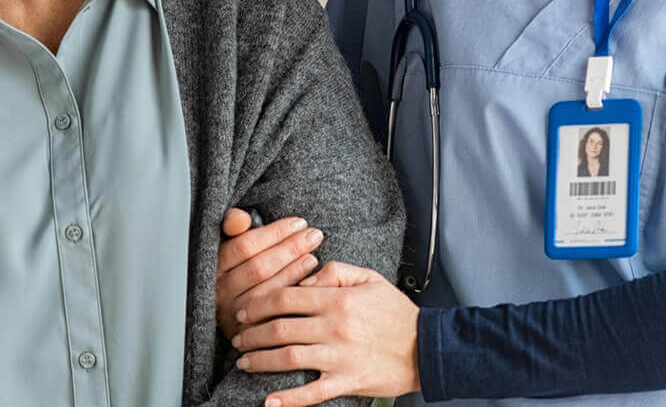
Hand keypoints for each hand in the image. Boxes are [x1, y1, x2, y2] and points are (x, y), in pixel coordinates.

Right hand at [216, 209, 323, 341]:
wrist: (236, 314)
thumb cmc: (240, 268)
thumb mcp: (233, 244)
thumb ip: (232, 225)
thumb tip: (240, 218)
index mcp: (215, 266)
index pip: (244, 246)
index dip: (274, 233)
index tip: (299, 223)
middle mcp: (220, 292)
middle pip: (257, 268)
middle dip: (290, 248)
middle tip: (314, 235)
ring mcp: (233, 314)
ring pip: (266, 291)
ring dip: (293, 271)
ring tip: (313, 256)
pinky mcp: (247, 333)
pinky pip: (273, 313)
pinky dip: (292, 294)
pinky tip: (309, 281)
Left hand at [231, 261, 419, 406]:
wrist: (428, 348)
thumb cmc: (397, 313)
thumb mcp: (370, 278)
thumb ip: (335, 271)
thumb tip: (303, 280)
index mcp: (338, 299)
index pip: (286, 297)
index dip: (258, 303)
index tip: (244, 310)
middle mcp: (335, 327)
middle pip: (279, 328)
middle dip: (251, 333)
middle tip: (237, 338)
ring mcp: (340, 357)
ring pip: (287, 358)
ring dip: (260, 360)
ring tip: (244, 361)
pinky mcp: (347, 381)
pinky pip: (311, 393)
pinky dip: (287, 399)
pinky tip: (268, 401)